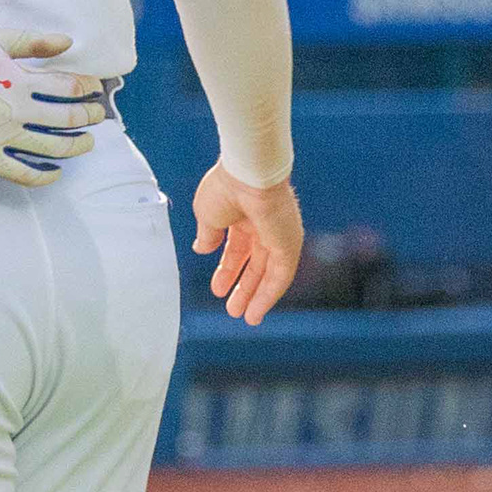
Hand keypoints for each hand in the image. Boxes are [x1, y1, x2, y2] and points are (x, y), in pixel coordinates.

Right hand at [0, 28, 111, 182]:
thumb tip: (67, 42)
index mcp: (21, 81)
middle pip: (68, 118)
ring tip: (87, 142)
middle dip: (89, 116)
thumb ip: (33, 42)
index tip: (96, 88)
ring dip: (76, 146)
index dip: (87, 87)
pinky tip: (56, 172)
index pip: (68, 87)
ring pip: (53, 148)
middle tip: (97, 115)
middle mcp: (18, 111)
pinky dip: (44, 176)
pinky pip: (22, 173)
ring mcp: (4, 137)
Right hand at [193, 167, 302, 322]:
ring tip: (246, 317)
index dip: (227, 270)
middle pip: (255, 264)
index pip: (238, 248)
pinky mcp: (289, 244)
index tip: (218, 289)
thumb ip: (207, 234)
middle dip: (243, 286)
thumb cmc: (226, 186)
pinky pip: (281, 275)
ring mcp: (279, 235)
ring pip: (269, 273)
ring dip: (257, 296)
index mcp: (243, 215)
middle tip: (232, 308)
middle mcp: (263, 225)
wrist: (247, 173)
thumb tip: (202, 249)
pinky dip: (270, 294)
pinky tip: (258, 309)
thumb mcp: (206, 215)